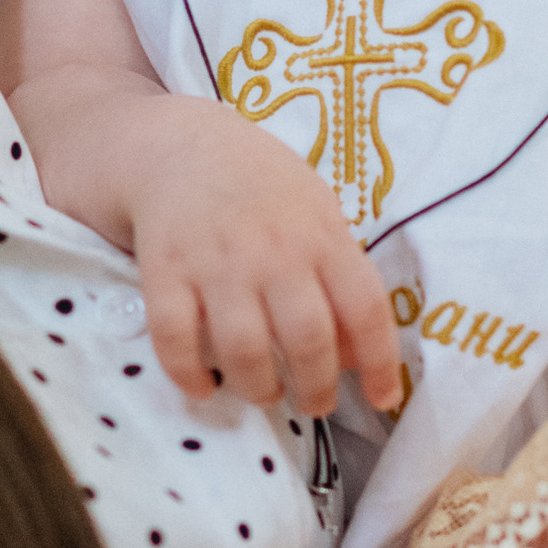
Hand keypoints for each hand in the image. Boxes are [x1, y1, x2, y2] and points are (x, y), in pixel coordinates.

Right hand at [130, 104, 403, 414]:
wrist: (180, 145)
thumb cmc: (262, 186)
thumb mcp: (319, 212)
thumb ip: (341, 276)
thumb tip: (357, 356)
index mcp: (321, 236)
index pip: (365, 309)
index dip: (381, 363)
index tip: (383, 397)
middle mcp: (273, 252)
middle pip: (307, 341)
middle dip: (316, 390)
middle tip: (314, 402)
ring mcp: (216, 264)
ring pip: (243, 351)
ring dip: (258, 389)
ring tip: (263, 391)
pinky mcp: (164, 273)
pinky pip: (174, 341)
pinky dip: (189, 376)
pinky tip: (203, 385)